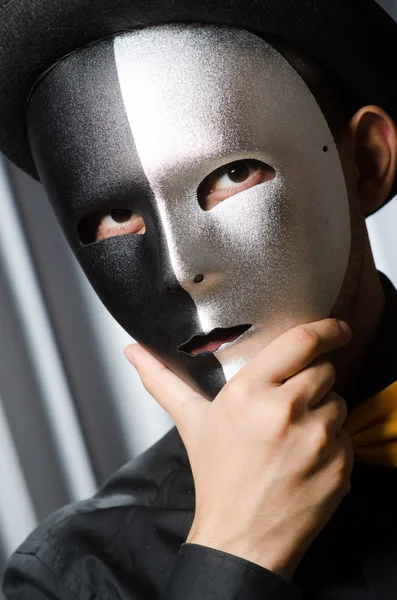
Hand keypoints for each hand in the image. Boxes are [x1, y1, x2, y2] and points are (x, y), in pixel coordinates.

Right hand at [124, 319, 353, 580]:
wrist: (241, 538)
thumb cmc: (217, 478)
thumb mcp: (191, 421)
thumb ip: (162, 380)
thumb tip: (133, 352)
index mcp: (250, 392)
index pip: (302, 341)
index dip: (326, 329)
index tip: (336, 329)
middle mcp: (286, 410)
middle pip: (324, 371)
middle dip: (312, 382)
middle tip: (287, 407)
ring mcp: (317, 439)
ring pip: (337, 404)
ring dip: (322, 414)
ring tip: (292, 439)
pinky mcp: (340, 465)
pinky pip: (347, 437)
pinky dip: (332, 444)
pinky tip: (305, 460)